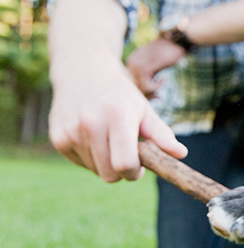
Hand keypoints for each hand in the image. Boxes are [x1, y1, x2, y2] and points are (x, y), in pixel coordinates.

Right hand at [49, 58, 187, 181]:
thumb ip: (162, 135)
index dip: (134, 172)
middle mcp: (90, 124)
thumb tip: (182, 154)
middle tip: (125, 153)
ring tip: (107, 138)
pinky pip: (80, 163)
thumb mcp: (144, 110)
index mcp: (116, 117)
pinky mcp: (58, 138)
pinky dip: (90, 157)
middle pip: (109, 175)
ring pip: (95, 171)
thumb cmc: (120, 95)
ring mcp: (70, 132)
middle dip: (121, 171)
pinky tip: (91, 136)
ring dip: (105, 162)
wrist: (82, 72)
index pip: (125, 165)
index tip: (139, 165)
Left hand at [126, 37, 185, 95]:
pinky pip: (146, 86)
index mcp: (131, 62)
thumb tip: (152, 96)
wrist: (174, 41)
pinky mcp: (143, 68)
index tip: (155, 95)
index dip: (144, 93)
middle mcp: (131, 63)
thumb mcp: (155, 67)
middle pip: (134, 88)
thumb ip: (150, 78)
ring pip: (140, 89)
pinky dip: (155, 87)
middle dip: (147, 95)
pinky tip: (162, 80)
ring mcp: (136, 65)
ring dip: (152, 91)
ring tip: (161, 84)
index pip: (132, 84)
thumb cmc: (168, 53)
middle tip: (158, 95)